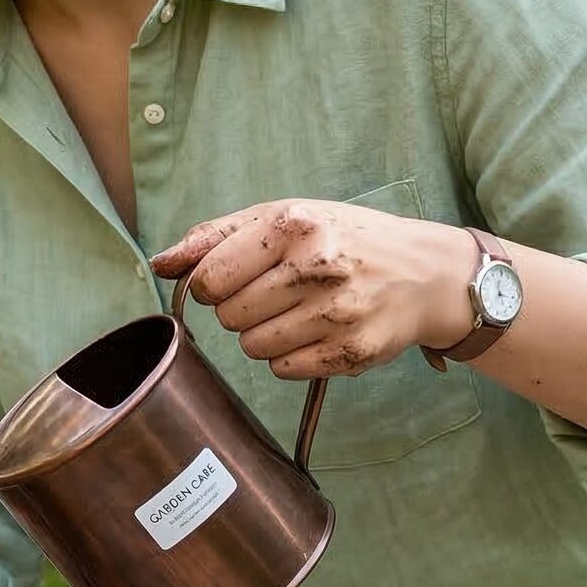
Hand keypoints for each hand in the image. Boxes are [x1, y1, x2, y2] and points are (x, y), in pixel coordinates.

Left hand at [147, 199, 476, 379]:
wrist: (426, 273)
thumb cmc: (343, 239)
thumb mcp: (282, 217)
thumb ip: (214, 237)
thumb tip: (160, 262)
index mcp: (293, 225)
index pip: (209, 278)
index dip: (209, 286)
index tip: (230, 280)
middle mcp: (317, 266)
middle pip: (228, 316)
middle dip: (240, 309)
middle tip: (274, 294)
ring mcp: (338, 312)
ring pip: (253, 347)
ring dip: (263, 335)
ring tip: (297, 312)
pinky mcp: (353, 351)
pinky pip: (283, 369)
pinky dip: (289, 356)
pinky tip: (315, 332)